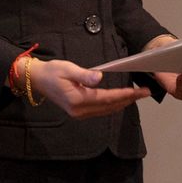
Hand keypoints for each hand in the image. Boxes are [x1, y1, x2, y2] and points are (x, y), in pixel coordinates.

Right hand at [25, 58, 150, 118]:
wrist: (37, 80)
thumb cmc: (52, 71)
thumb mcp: (67, 68)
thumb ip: (84, 75)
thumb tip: (99, 77)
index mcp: (77, 99)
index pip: (107, 98)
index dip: (125, 95)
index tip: (139, 91)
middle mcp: (80, 110)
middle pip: (110, 107)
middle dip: (128, 100)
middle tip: (145, 92)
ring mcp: (79, 114)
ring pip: (106, 111)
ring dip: (122, 103)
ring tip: (136, 95)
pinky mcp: (79, 112)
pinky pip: (101, 111)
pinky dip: (113, 105)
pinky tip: (121, 99)